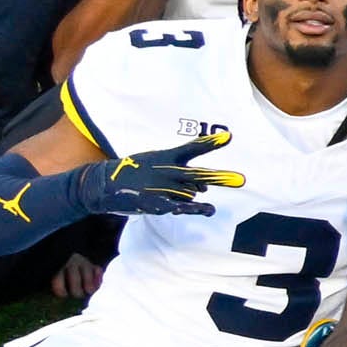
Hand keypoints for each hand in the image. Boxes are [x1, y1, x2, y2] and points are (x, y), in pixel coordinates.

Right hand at [109, 128, 241, 214]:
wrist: (105, 185)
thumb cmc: (133, 171)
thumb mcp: (155, 161)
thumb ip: (180, 172)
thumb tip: (203, 188)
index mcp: (166, 157)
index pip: (192, 148)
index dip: (210, 143)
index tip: (229, 136)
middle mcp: (167, 171)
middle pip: (199, 176)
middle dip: (220, 178)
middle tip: (242, 179)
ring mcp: (162, 188)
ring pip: (192, 192)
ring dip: (197, 195)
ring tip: (194, 198)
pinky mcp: (157, 203)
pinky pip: (182, 207)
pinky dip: (197, 208)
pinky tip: (209, 209)